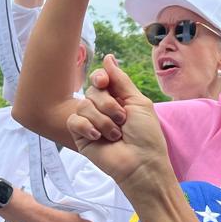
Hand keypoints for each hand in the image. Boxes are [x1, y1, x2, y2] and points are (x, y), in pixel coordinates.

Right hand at [68, 55, 171, 188]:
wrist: (141, 163)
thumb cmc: (146, 135)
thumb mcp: (138, 102)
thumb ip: (121, 80)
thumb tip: (108, 57)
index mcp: (117, 98)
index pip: (99, 79)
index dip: (100, 77)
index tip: (104, 82)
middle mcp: (102, 108)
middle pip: (92, 90)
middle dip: (108, 104)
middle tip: (122, 120)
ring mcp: (90, 122)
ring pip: (83, 105)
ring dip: (102, 120)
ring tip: (115, 134)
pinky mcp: (81, 136)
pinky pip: (74, 121)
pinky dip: (88, 127)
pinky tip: (99, 137)